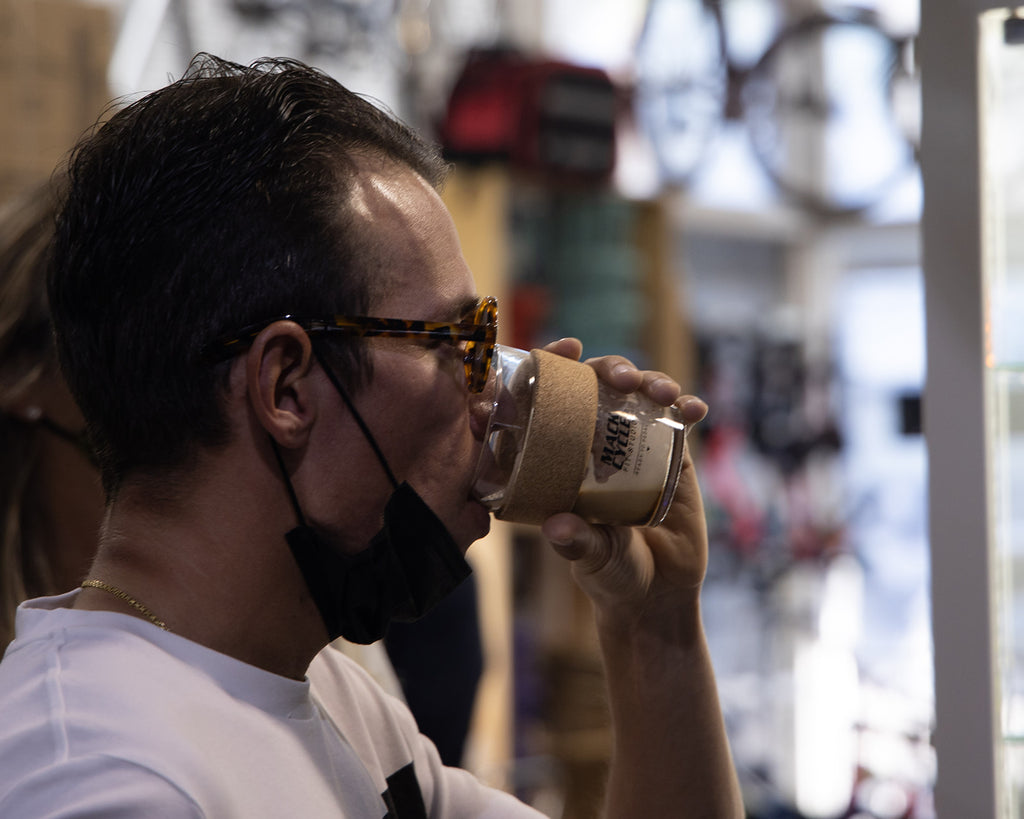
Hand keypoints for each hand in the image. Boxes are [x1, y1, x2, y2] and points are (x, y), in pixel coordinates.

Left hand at [538, 338, 709, 623]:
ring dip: (651, 382)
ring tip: (663, 394)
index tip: (566, 348)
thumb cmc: (609, 573)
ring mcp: (634, 444)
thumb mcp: (590, 558)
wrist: (657, 595)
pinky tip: (695, 409)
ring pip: (639, 395)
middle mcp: (593, 441)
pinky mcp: (671, 454)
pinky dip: (687, 408)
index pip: (549, 399)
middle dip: (609, 368)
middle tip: (622, 377)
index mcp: (559, 456)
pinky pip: (678, 421)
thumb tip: (558, 527)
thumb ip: (576, 543)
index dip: (553, 365)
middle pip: (596, 386)